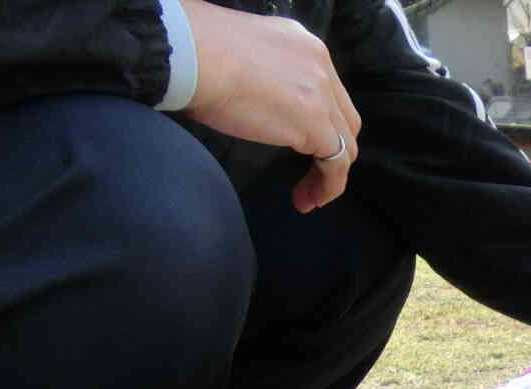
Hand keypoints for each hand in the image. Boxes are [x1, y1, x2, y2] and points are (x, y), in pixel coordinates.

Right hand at [182, 0, 362, 212]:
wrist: (187, 52)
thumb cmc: (195, 54)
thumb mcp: (244, 57)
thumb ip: (264, 77)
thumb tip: (258, 102)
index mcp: (303, 45)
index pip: (326, 92)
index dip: (321, 124)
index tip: (300, 145)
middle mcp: (319, 65)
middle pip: (342, 119)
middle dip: (331, 150)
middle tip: (311, 174)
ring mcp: (321, 93)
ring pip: (343, 144)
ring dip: (329, 175)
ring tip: (308, 197)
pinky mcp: (315, 122)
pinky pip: (336, 164)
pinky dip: (327, 187)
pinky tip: (308, 200)